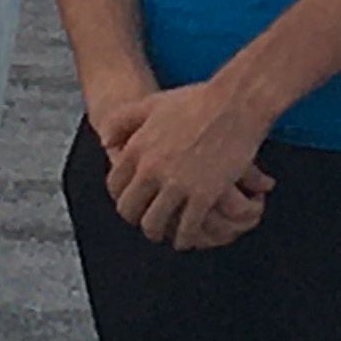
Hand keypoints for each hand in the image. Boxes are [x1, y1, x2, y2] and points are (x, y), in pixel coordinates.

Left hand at [99, 82, 274, 250]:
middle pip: (129, 209)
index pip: (115, 186)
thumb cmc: (197, 101)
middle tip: (147, 222)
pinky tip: (187, 239)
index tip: (133, 203)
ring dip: (158, 233)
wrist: (235, 103)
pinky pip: (187, 228)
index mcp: (136, 148)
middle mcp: (151, 169)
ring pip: (154, 224)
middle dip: (136, 219)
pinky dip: (185, 238)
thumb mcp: (151, 104)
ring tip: (166, 234)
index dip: (122, 198)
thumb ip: (123, 121)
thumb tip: (105, 142)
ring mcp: (176, 184)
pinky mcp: (203, 195)